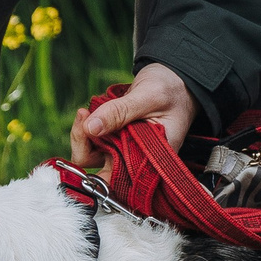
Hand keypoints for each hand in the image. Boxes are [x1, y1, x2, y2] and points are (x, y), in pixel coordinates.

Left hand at [70, 63, 197, 168]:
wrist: (176, 80)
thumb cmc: (172, 89)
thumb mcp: (149, 96)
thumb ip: (120, 112)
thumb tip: (91, 128)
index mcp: (152, 161)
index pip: (115, 179)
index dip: (96, 162)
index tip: (88, 131)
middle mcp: (137, 161)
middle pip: (97, 168)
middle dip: (84, 143)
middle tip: (84, 114)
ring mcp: (125, 150)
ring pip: (92, 153)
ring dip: (84, 133)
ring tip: (87, 110)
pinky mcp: (117, 138)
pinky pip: (94, 138)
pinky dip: (89, 125)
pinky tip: (93, 109)